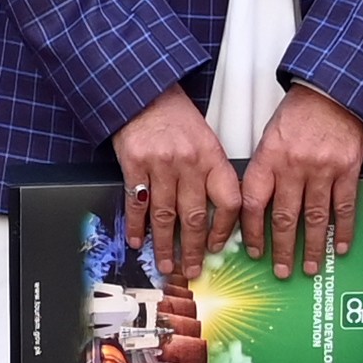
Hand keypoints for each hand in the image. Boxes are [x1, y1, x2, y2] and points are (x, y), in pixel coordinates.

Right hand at [111, 87, 235, 282]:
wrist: (144, 92)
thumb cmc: (176, 119)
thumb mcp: (205, 140)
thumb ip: (212, 174)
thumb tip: (216, 217)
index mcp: (212, 156)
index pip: (229, 201)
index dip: (224, 229)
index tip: (216, 247)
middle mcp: (189, 162)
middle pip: (194, 217)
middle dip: (193, 250)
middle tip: (191, 270)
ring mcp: (160, 164)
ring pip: (165, 216)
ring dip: (165, 245)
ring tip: (166, 264)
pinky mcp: (134, 164)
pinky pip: (137, 204)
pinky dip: (137, 226)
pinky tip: (138, 240)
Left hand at [235, 84, 362, 277]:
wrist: (333, 93)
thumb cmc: (299, 115)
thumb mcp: (270, 137)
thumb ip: (264, 171)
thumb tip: (256, 208)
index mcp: (268, 158)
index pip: (254, 204)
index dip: (252, 232)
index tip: (253, 251)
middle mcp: (293, 167)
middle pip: (285, 218)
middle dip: (282, 250)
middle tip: (281, 271)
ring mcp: (322, 169)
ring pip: (315, 218)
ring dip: (312, 247)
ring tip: (309, 267)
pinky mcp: (347, 170)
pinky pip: (344, 207)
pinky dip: (342, 230)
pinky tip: (339, 247)